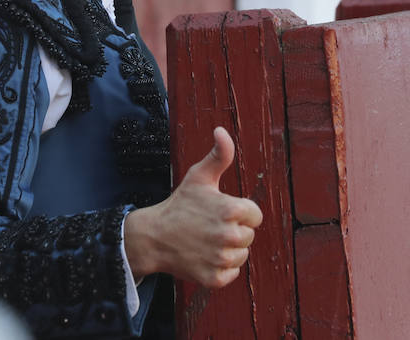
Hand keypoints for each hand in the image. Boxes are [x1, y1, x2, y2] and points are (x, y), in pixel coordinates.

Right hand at [124, 127, 262, 288]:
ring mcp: (220, 258)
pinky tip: (205, 256)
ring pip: (241, 256)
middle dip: (234, 231)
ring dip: (228, 250)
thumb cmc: (180, 204)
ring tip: (206, 241)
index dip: (240, 213)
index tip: (220, 211)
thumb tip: (222, 130)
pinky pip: (231, 273)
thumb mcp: (199, 176)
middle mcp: (228, 235)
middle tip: (210, 226)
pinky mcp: (214, 278)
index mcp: (231, 209)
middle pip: (249, 236)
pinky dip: (221, 268)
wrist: (154, 236)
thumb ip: (219, 154)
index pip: (255, 216)